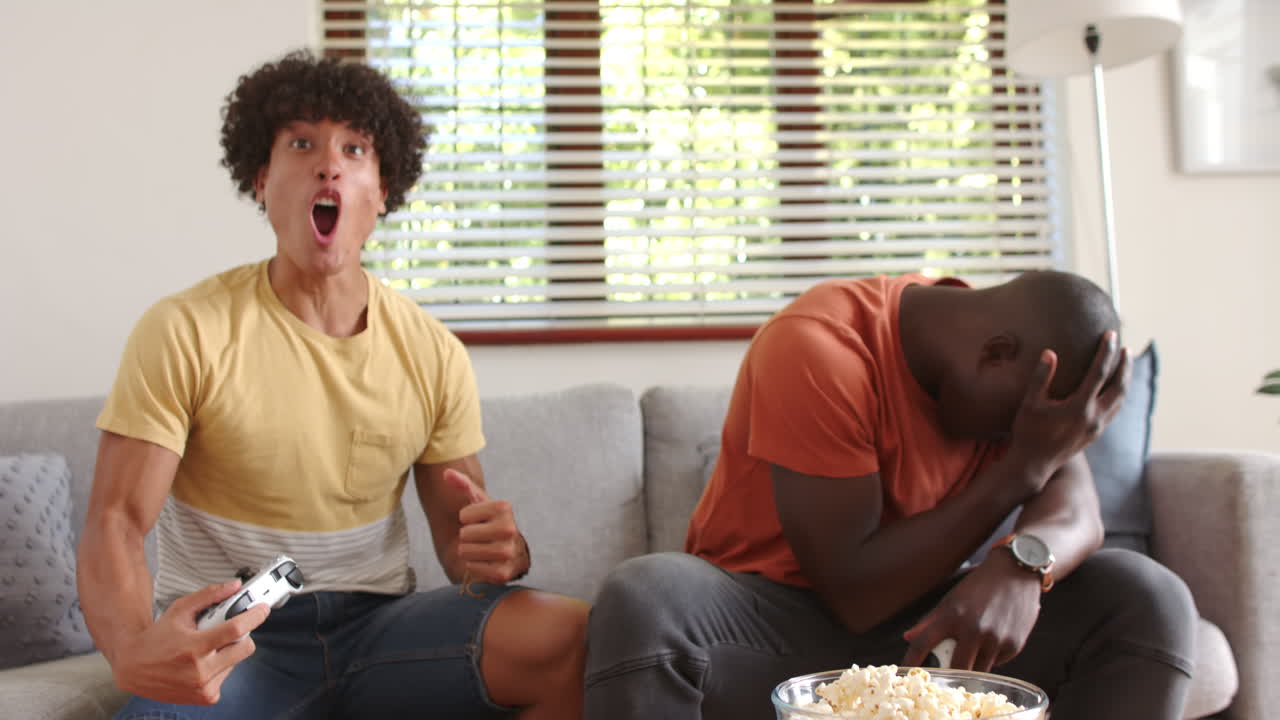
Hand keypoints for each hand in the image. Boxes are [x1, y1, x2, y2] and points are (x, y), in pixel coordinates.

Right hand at [110, 580, 269, 704]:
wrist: (133, 667)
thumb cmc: (156, 637)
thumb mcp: (180, 610)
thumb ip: (209, 596)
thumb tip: (235, 586)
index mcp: (194, 647)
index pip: (235, 630)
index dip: (254, 617)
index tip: (262, 609)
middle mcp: (200, 670)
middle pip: (245, 648)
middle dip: (242, 635)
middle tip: (227, 629)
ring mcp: (204, 687)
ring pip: (237, 661)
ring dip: (228, 652)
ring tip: (205, 649)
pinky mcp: (206, 697)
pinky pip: (227, 676)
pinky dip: (220, 667)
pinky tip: (202, 664)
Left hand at [447, 469, 527, 584]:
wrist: (506, 551)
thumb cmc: (487, 522)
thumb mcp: (477, 502)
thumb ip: (462, 485)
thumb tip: (446, 473)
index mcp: (504, 508)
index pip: (464, 515)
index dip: (466, 518)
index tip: (478, 520)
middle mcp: (510, 529)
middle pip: (465, 534)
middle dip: (466, 537)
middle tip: (479, 537)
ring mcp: (508, 552)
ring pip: (466, 552)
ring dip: (468, 552)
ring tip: (480, 549)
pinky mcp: (503, 573)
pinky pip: (472, 568)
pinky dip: (473, 566)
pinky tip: (484, 562)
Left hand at [902, 553, 1041, 671]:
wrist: (1016, 573)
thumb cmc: (979, 587)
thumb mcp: (951, 600)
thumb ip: (930, 622)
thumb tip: (908, 638)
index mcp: (952, 615)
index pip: (924, 644)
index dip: (911, 660)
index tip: (905, 671)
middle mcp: (973, 629)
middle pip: (955, 668)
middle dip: (950, 673)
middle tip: (948, 670)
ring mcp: (995, 640)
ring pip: (977, 671)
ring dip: (972, 666)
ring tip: (975, 648)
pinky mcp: (1013, 646)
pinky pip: (996, 664)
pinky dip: (990, 658)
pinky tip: (993, 640)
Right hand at [1008, 331, 1129, 494]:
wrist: (1034, 465)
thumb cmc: (1028, 432)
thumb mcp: (1030, 404)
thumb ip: (1041, 378)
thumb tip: (1050, 353)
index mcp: (1079, 407)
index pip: (1098, 373)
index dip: (1105, 352)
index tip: (1110, 335)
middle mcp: (1094, 417)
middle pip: (1119, 387)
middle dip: (1124, 366)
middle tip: (1125, 348)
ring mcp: (1097, 427)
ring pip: (1120, 400)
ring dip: (1124, 381)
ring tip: (1125, 366)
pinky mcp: (1095, 434)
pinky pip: (1114, 411)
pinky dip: (1118, 396)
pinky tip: (1114, 390)